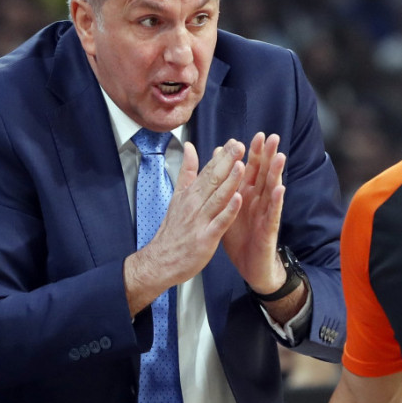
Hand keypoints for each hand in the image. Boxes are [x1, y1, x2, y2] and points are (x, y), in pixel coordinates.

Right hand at [124, 139, 245, 314]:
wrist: (161, 260)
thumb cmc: (173, 230)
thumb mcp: (177, 196)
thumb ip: (186, 171)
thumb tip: (189, 147)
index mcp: (190, 194)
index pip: (207, 170)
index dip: (221, 156)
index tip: (233, 142)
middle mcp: (195, 204)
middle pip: (213, 180)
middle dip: (227, 162)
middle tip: (239, 146)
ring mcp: (200, 221)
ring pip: (217, 198)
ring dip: (229, 181)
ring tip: (240, 165)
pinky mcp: (205, 238)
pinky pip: (219, 222)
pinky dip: (229, 211)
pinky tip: (239, 199)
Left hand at [222, 132, 286, 292]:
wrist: (249, 266)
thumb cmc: (240, 236)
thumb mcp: (228, 207)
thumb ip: (225, 183)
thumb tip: (219, 158)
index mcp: (247, 195)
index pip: (253, 170)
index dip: (255, 153)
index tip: (258, 135)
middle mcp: (259, 202)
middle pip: (265, 175)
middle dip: (268, 157)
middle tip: (273, 138)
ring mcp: (266, 215)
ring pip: (272, 191)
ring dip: (276, 174)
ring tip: (280, 157)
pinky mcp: (268, 230)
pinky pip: (273, 214)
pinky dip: (276, 202)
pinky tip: (280, 190)